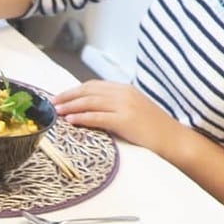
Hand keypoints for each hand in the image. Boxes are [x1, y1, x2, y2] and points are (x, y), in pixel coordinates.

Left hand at [53, 81, 181, 156]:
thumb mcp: (131, 110)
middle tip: (51, 103)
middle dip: (68, 96)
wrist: (171, 138)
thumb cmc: (150, 128)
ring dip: (71, 106)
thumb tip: (91, 109)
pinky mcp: (124, 120)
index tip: (59, 96)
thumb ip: (113, 106)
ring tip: (56, 112)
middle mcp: (123, 93)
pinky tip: (71, 121)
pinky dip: (82, 117)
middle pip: (89, 91)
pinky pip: (98, 117)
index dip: (74, 90)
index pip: (93, 85)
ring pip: (91, 102)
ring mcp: (124, 105)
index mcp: (124, 89)